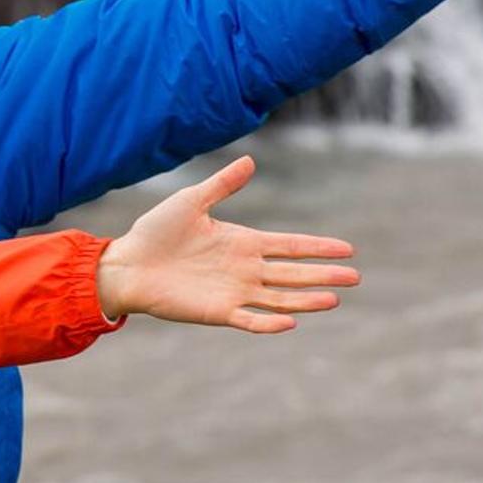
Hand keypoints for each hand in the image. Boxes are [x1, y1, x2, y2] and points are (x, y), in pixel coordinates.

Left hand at [94, 157, 358, 332]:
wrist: (126, 264)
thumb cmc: (156, 231)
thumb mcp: (192, 201)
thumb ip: (222, 185)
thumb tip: (250, 160)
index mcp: (243, 242)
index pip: (290, 245)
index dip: (318, 247)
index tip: (347, 248)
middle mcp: (244, 269)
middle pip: (293, 273)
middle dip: (324, 274)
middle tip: (356, 277)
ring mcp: (233, 292)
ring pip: (280, 298)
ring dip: (306, 299)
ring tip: (335, 298)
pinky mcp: (217, 312)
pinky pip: (249, 319)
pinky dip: (269, 322)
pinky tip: (290, 321)